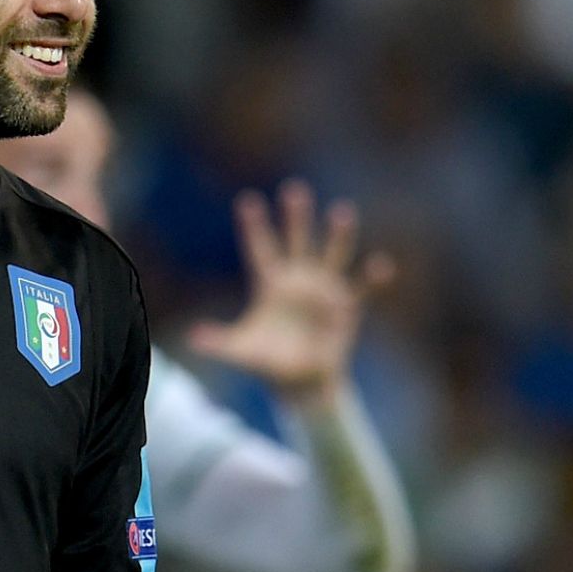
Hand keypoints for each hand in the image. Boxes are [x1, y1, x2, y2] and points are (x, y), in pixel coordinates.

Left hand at [186, 180, 393, 406]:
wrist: (301, 382)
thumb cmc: (268, 362)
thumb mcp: (241, 351)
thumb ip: (219, 342)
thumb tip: (191, 338)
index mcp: (270, 284)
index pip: (260, 249)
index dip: (253, 227)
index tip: (247, 201)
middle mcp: (299, 280)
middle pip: (297, 241)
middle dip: (296, 217)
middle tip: (294, 189)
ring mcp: (324, 290)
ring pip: (332, 255)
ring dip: (337, 235)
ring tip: (342, 211)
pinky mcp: (347, 307)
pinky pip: (362, 287)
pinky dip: (372, 277)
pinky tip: (380, 265)